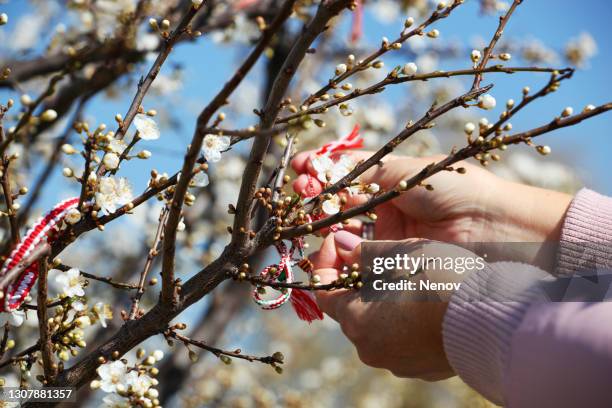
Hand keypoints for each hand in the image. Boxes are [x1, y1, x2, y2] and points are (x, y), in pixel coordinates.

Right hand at [292, 151, 572, 270]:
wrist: (499, 230)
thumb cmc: (459, 191)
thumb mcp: (409, 172)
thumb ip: (365, 171)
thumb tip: (321, 165)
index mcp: (394, 184)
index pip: (348, 176)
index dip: (322, 172)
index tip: (298, 170)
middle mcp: (388, 212)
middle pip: (341, 207)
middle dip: (318, 201)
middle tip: (301, 196)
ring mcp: (389, 240)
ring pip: (345, 236)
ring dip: (325, 230)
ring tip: (312, 220)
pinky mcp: (393, 267)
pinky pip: (358, 262)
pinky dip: (339, 258)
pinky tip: (327, 249)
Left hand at [311, 230, 470, 379]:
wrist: (493, 320)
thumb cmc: (441, 281)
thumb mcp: (400, 254)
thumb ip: (364, 251)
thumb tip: (342, 245)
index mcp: (356, 321)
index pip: (324, 292)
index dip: (330, 263)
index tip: (344, 243)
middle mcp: (371, 348)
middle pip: (351, 308)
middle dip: (358, 280)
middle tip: (377, 254)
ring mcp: (397, 362)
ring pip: (378, 324)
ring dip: (383, 300)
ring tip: (406, 275)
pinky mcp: (423, 367)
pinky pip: (403, 339)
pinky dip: (405, 319)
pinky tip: (426, 300)